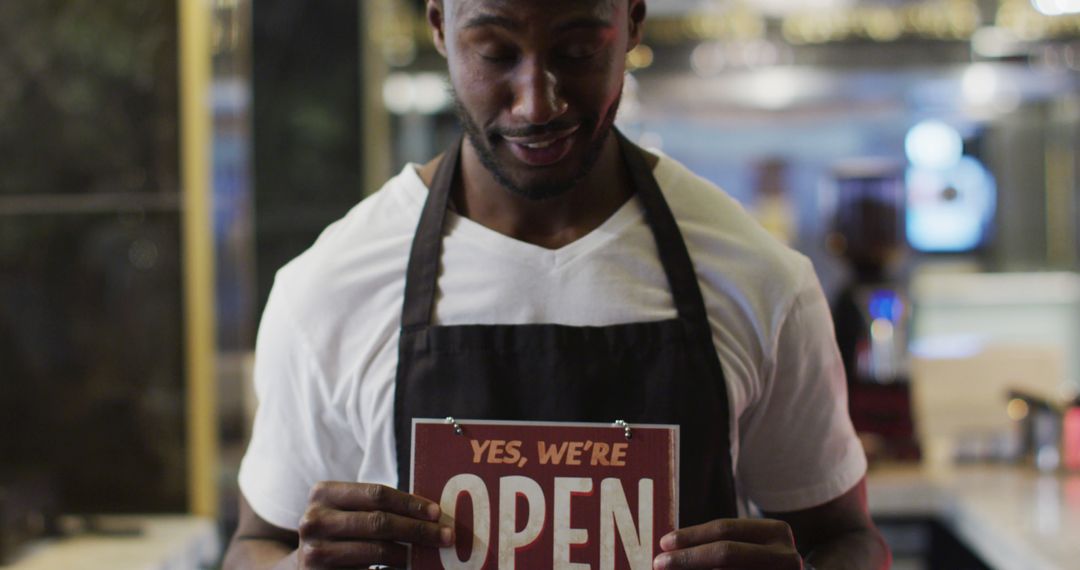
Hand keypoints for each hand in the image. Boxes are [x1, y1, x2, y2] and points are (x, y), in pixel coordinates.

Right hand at [296, 481, 453, 568]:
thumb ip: (377, 507)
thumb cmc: (338, 533)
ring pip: (377, 550)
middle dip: (418, 530)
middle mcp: (314, 520)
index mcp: (323, 494)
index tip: (436, 512)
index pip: (376, 493)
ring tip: (428, 554)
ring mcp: (315, 552)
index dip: (410, 503)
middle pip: (379, 521)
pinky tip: (406, 569)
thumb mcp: (348, 512)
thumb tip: (431, 513)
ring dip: (409, 554)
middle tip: (446, 536)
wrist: (302, 567)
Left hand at [653, 519, 802, 568]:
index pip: (725, 528)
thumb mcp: (749, 547)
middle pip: (726, 552)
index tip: (664, 544)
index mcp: (776, 531)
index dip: (692, 536)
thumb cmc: (762, 563)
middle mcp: (786, 556)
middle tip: (659, 563)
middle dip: (688, 558)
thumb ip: (719, 543)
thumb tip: (671, 549)